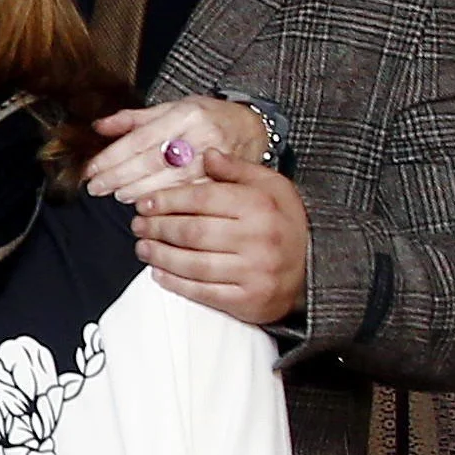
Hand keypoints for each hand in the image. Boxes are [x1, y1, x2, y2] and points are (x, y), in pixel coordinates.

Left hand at [81, 99, 269, 204]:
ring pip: (169, 183)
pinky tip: (149, 208)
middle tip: (98, 188)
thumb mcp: (172, 107)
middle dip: (119, 178)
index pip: (140, 139)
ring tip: (119, 196)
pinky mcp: (223, 182)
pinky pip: (190, 198)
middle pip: (152, 163)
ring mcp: (214, 161)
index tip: (91, 171)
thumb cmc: (206, 117)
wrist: (252, 127)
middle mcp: (201, 137)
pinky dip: (167, 205)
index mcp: (185, 115)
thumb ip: (133, 119)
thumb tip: (98, 127)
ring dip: (139, 193)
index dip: (112, 157)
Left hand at [130, 148, 307, 329]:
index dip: (167, 201)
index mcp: (260, 206)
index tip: (146, 203)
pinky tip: (159, 273)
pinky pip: (203, 292)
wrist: (316, 267)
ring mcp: (254, 272)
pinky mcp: (249, 300)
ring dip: (159, 255)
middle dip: (157, 228)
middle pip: (191, 232)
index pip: (201, 200)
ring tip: (142, 247)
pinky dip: (175, 283)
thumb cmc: (285, 222)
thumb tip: (207, 154)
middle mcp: (258, 238)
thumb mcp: (271, 186)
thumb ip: (237, 169)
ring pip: (192, 263)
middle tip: (138, 225)